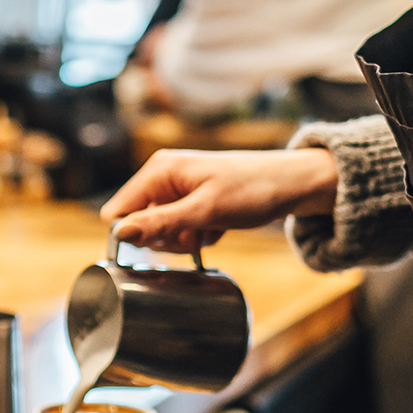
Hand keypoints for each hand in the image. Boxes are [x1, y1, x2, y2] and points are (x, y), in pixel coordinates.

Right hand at [99, 148, 337, 253]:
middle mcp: (164, 177)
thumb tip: (120, 232)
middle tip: (195, 233)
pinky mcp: (194, 201)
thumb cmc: (251, 189)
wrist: (292, 185)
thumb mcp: (204, 211)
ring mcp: (179, 190)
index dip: (134, 234)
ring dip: (185, 239)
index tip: (163, 242)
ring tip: (211, 227)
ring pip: (162, 231)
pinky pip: (182, 230)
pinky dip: (199, 234)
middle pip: (140, 224)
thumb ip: (160, 223)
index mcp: (159, 170)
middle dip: (166, 238)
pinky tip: (218, 226)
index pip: (120, 210)